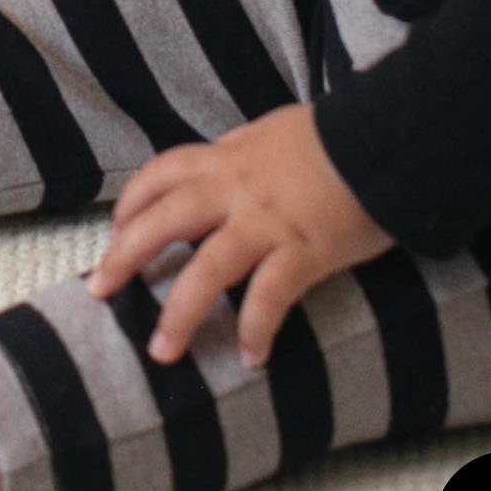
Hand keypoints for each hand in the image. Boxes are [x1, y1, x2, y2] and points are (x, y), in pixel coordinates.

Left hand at [87, 106, 389, 367]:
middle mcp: (236, 187)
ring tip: (161, 351)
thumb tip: (225, 170)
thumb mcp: (276, 134)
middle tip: (99, 290)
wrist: (390, 136)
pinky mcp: (305, 249)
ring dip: (178, 313)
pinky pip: (271, 296)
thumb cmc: (341, 136)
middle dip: (125, 256)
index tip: (115, 230)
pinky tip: (251, 356)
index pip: (161, 174)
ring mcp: (268, 221)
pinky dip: (257, 328)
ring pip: (207, 270)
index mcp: (227, 157)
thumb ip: (245, 157)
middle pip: (163, 221)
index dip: (132, 203)